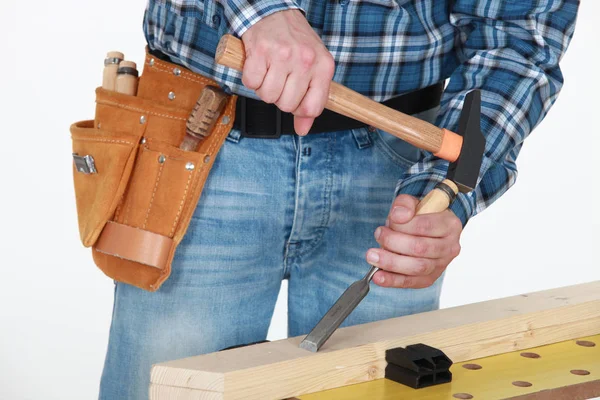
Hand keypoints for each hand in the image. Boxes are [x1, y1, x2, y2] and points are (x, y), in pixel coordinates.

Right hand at [241, 10, 334, 134]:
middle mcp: (305, 60)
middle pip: (286, 105)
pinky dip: (251, 78)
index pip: (312, 108)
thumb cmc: (295, 43)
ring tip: (269, 72)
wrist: (274, 12)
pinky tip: (258, 65)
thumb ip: (310, 100)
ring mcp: (282, 55)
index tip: (294, 100)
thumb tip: (303, 130)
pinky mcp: (260, 51)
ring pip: (268, 96)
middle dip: (279, 97)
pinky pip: (251, 83)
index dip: (298, 110)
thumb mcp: (312, 68)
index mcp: (323, 67)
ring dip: (264, 88)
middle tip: (279, 80)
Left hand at [366, 194, 462, 287]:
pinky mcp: (429, 278)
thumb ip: (405, 204)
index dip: (402, 226)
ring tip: (372, 256)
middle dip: (393, 243)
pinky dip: (393, 280)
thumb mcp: (412, 203)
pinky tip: (378, 277)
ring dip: (391, 263)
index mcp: (450, 224)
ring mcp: (441, 265)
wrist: (426, 231)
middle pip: (420, 248)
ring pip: (417, 267)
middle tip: (378, 235)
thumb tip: (399, 216)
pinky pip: (411, 282)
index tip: (388, 222)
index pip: (425, 226)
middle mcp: (450, 247)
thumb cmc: (419, 216)